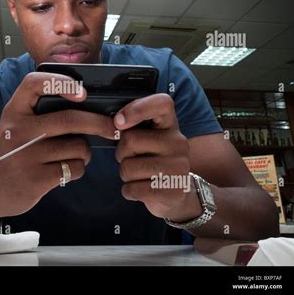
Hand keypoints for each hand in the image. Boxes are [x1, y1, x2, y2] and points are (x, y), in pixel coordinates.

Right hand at [0, 72, 115, 218]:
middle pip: (70, 119)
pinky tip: (66, 169)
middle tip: (112, 127)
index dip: (62, 83)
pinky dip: (78, 168)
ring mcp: (27, 155)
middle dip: (99, 123)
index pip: (34, 83)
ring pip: (78, 146)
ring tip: (75, 155)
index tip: (83, 93)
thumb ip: (38, 111)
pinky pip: (75, 168)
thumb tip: (85, 104)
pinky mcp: (36, 178)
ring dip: (85, 152)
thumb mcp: (15, 125)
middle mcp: (19, 130)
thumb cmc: (11, 152)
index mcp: (14, 111)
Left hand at [114, 94, 201, 221]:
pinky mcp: (173, 191)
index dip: (137, 109)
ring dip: (125, 174)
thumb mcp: (149, 137)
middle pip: (130, 140)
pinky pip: (132, 189)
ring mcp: (179, 167)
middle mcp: (178, 142)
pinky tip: (140, 189)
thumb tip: (114, 124)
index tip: (119, 122)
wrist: (177, 191)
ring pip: (128, 167)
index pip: (162, 103)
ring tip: (139, 175)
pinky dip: (128, 191)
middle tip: (132, 158)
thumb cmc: (153, 158)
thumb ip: (134, 127)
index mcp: (170, 124)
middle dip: (121, 153)